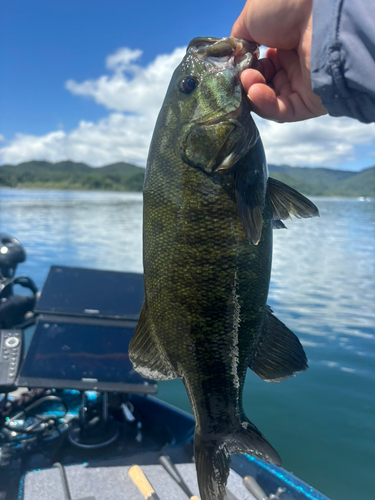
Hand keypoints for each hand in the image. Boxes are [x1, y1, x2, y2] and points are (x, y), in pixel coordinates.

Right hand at [231, 0, 326, 121]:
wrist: (318, 11)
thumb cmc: (285, 6)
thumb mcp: (251, 18)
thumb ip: (239, 40)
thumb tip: (233, 58)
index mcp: (286, 44)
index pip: (262, 67)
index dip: (247, 69)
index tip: (237, 66)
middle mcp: (296, 64)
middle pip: (264, 85)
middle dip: (249, 82)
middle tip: (242, 75)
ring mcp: (303, 84)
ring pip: (271, 101)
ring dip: (254, 94)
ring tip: (248, 81)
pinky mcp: (310, 102)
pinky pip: (283, 111)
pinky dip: (265, 105)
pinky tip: (256, 93)